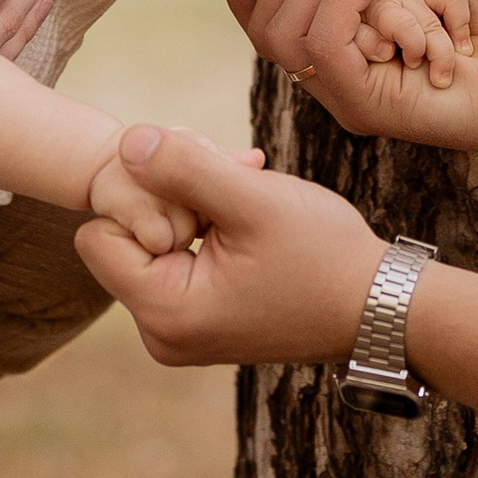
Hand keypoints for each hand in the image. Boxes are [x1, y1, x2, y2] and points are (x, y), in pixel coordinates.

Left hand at [76, 128, 380, 370]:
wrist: (379, 306)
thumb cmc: (325, 256)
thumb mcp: (253, 200)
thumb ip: (184, 168)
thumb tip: (126, 143)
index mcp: (165, 314)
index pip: (98, 234)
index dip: (142, 196)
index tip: (204, 190)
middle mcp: (161, 333)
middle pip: (123, 236)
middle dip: (170, 194)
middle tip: (233, 174)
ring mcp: (178, 331)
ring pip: (151, 238)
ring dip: (193, 202)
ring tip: (247, 184)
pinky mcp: (198, 320)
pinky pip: (174, 256)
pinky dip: (204, 224)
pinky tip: (246, 205)